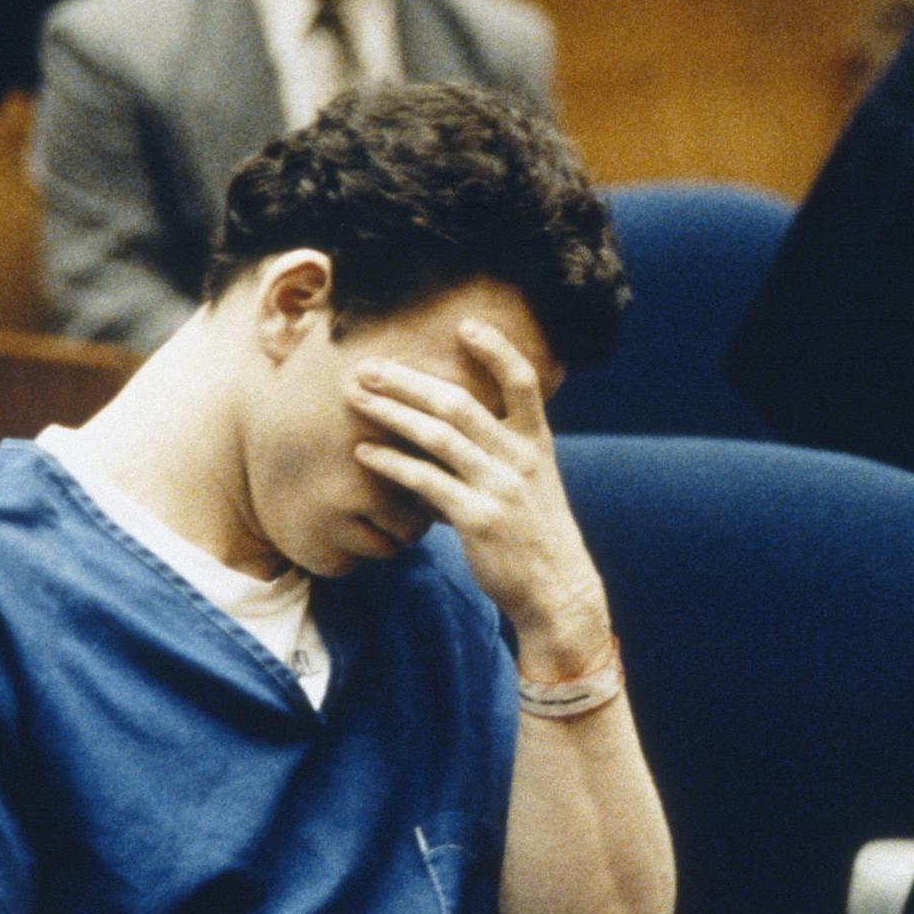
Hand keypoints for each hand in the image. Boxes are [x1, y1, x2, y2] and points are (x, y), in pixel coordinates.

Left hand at [347, 320, 611, 677]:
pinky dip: (392, 463)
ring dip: (392, 412)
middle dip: (408, 381)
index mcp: (536, 443)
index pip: (523, 382)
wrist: (556, 588)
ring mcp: (500, 488)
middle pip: (460, 402)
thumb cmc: (535, 531)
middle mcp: (520, 458)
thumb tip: (458, 420)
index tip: (466, 325)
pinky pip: (427, 482)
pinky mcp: (478, 519)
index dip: (497, 350)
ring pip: (438, 436)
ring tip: (356, 398)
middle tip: (368, 366)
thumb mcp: (533, 480)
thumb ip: (503, 447)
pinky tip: (365, 452)